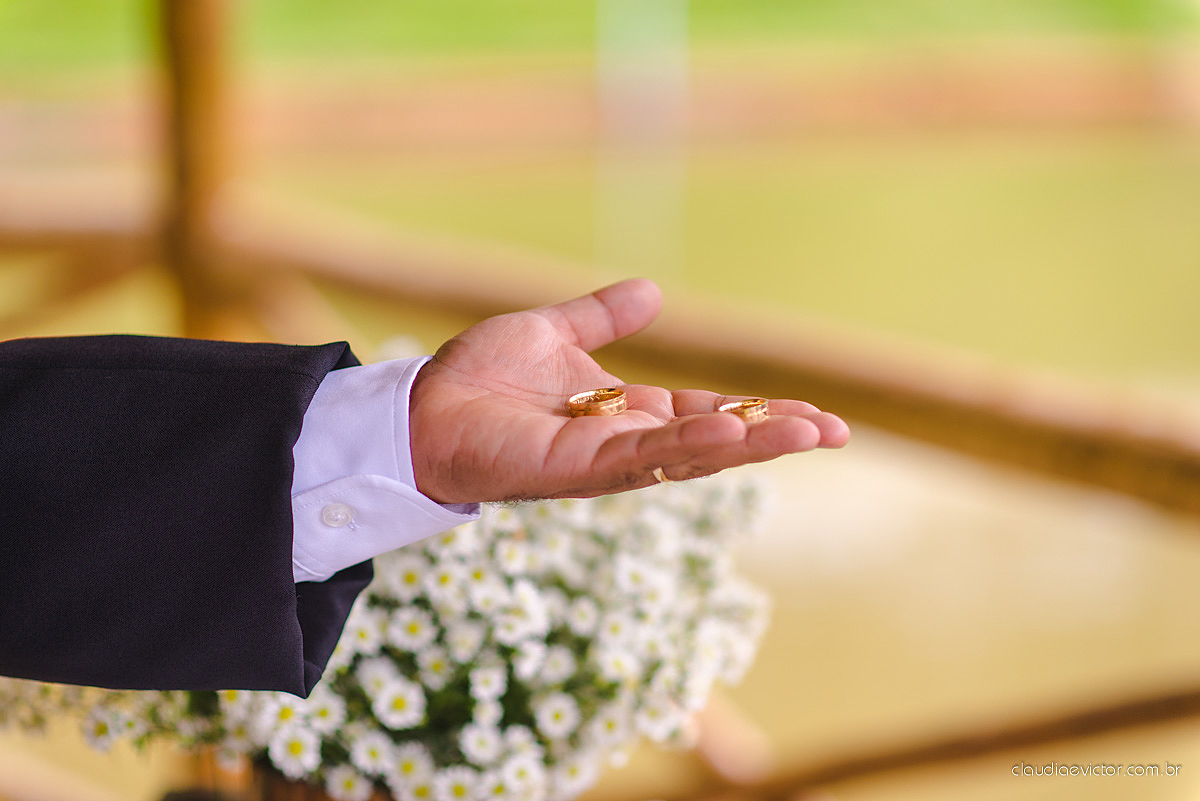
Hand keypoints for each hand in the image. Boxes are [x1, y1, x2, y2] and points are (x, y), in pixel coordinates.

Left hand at [408, 278, 848, 503]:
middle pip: (713, 444)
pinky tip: (728, 435)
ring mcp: (602, 462)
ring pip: (689, 457)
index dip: (759, 414)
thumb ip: (601, 318)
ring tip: (807, 432)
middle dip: (772, 437)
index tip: (816, 416)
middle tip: (835, 433)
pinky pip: (638, 459)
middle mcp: (623, 445)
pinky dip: (685, 448)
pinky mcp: (572, 470)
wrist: (421, 405)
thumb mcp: (551, 332)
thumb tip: (652, 291)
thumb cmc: (479, 376)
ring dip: (749, 446)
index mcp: (625, 414)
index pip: (708, 414)